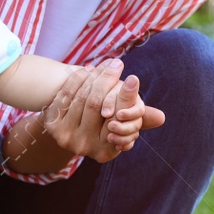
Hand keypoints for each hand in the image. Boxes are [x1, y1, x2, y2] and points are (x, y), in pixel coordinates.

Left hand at [37, 60, 164, 163]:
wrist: (67, 130)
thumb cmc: (102, 125)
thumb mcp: (121, 124)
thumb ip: (138, 118)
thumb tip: (162, 118)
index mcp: (104, 150)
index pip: (117, 118)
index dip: (124, 97)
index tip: (132, 78)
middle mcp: (83, 146)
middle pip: (97, 104)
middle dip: (107, 80)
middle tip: (117, 63)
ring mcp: (65, 136)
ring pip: (82, 96)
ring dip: (94, 76)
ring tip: (104, 64)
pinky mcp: (51, 123)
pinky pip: (67, 94)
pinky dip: (77, 79)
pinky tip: (87, 70)